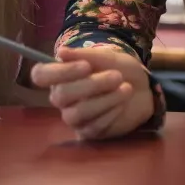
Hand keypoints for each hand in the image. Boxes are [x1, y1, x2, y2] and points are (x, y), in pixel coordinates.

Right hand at [31, 45, 154, 140]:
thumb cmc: (120, 69)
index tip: (86, 65)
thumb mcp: (107, 57)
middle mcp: (61, 97)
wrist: (144, 89)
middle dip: (91, 85)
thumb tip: (61, 52)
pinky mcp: (89, 133)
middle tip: (117, 76)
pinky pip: (93, 126)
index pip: (40, 75)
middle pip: (61, 95)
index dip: (59, 72)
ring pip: (77, 113)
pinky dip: (111, 112)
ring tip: (126, 89)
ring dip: (104, 100)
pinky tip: (123, 103)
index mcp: (60, 75)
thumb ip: (84, 55)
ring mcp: (74, 117)